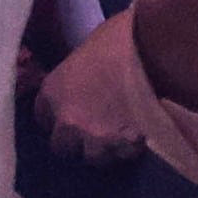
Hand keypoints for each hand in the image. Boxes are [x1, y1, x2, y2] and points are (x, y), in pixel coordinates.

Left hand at [38, 14, 152, 162]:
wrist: (155, 51)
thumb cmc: (119, 39)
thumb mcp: (84, 53)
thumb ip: (76, 75)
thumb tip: (83, 80)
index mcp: (52, 92)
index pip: (42, 119)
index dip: (55, 118)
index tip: (67, 116)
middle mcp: (67, 119)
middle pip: (62, 146)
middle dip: (75, 141)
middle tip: (93, 132)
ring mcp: (94, 137)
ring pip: (93, 158)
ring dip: (104, 150)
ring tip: (118, 138)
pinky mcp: (123, 146)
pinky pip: (123, 156)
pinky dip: (129, 150)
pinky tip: (138, 137)